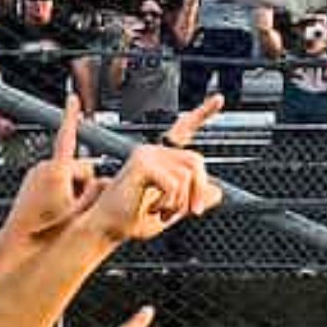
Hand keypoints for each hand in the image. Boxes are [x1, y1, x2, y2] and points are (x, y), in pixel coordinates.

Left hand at [3, 95, 104, 240]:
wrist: (18, 243)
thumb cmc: (45, 230)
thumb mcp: (80, 213)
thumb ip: (98, 194)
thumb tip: (107, 183)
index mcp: (56, 171)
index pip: (67, 136)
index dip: (71, 116)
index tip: (73, 98)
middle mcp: (43, 168)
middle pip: (78, 166)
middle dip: (84, 182)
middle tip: (80, 206)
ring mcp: (36, 174)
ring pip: (67, 175)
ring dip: (72, 189)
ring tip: (65, 212)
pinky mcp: (32, 182)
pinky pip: (54, 181)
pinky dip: (60, 191)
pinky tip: (57, 211)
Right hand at [89, 97, 225, 240]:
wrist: (107, 227)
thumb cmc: (132, 219)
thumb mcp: (172, 210)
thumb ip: (193, 199)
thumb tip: (218, 192)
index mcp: (161, 159)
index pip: (184, 130)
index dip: (203, 112)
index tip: (219, 99)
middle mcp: (154, 151)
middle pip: (196, 160)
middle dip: (199, 191)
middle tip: (190, 212)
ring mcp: (146, 154)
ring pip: (188, 174)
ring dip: (181, 202)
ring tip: (163, 211)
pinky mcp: (142, 164)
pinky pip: (174, 183)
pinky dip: (170, 203)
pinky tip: (153, 208)